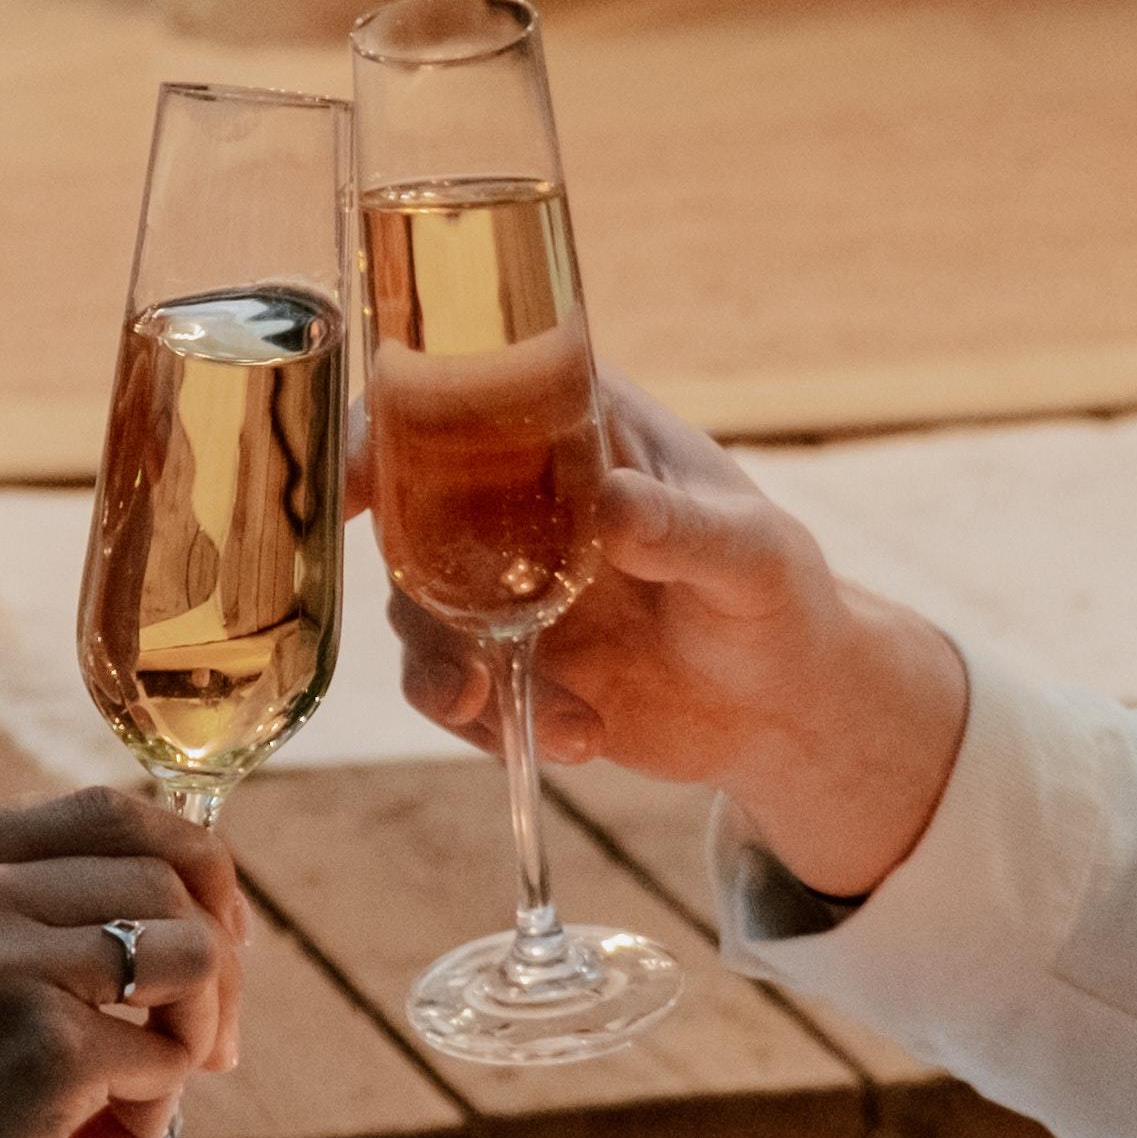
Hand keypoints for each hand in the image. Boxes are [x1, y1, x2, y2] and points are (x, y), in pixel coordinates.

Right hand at [0, 788, 243, 1137]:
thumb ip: (21, 914)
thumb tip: (204, 908)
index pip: (111, 809)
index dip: (193, 868)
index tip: (220, 939)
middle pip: (165, 873)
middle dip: (216, 962)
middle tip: (210, 1046)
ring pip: (188, 953)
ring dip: (193, 1035)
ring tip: (131, 1102)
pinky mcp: (41, 1046)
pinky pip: (164, 1059)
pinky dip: (145, 1117)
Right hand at [384, 373, 968, 900]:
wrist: (786, 710)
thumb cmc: (780, 598)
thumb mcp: (752, 556)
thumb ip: (684, 528)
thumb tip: (615, 507)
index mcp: (574, 424)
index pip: (460, 396)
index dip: (386, 426)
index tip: (350, 480)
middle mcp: (517, 494)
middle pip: (409, 510)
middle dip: (410, 585)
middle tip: (449, 661)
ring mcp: (502, 581)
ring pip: (420, 612)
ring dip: (446, 670)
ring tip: (503, 717)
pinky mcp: (504, 661)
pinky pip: (456, 688)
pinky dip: (495, 725)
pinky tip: (579, 741)